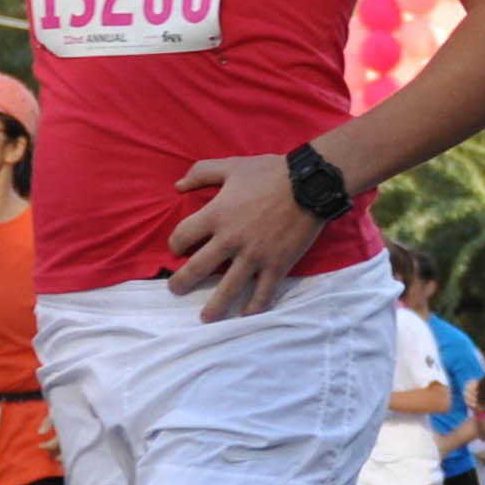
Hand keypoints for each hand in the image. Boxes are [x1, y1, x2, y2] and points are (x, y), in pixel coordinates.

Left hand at [163, 154, 327, 319]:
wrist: (310, 184)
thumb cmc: (270, 172)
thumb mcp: (231, 166)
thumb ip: (201, 172)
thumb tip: (177, 186)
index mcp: (216, 214)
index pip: (183, 236)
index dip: (175, 245)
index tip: (177, 251)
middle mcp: (231, 240)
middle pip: (197, 268)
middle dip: (182, 282)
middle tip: (176, 290)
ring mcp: (254, 256)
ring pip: (228, 289)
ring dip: (214, 307)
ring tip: (205, 318)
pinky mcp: (277, 265)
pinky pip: (263, 293)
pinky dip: (254, 307)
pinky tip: (245, 315)